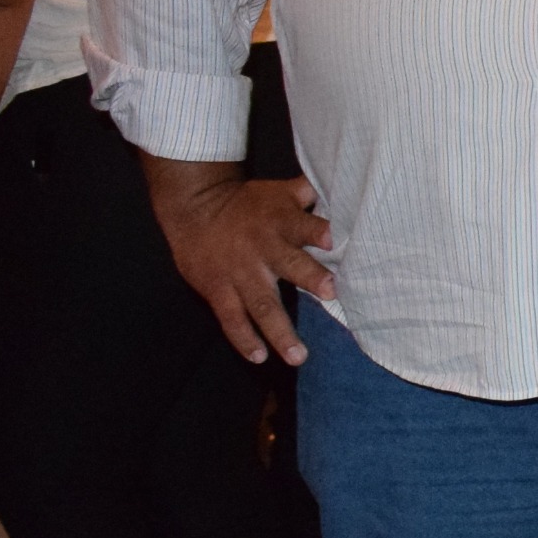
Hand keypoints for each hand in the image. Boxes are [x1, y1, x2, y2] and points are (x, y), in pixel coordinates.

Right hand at [146, 168, 334, 365]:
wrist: (194, 208)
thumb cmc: (249, 204)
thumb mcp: (278, 192)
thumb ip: (308, 193)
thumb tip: (344, 180)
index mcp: (281, 223)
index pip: (303, 225)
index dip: (318, 231)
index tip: (334, 239)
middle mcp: (263, 249)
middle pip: (288, 264)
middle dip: (310, 277)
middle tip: (331, 292)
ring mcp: (240, 274)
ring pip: (261, 304)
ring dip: (279, 331)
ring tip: (298, 355)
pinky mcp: (218, 290)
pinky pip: (232, 319)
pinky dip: (244, 339)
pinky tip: (259, 358)